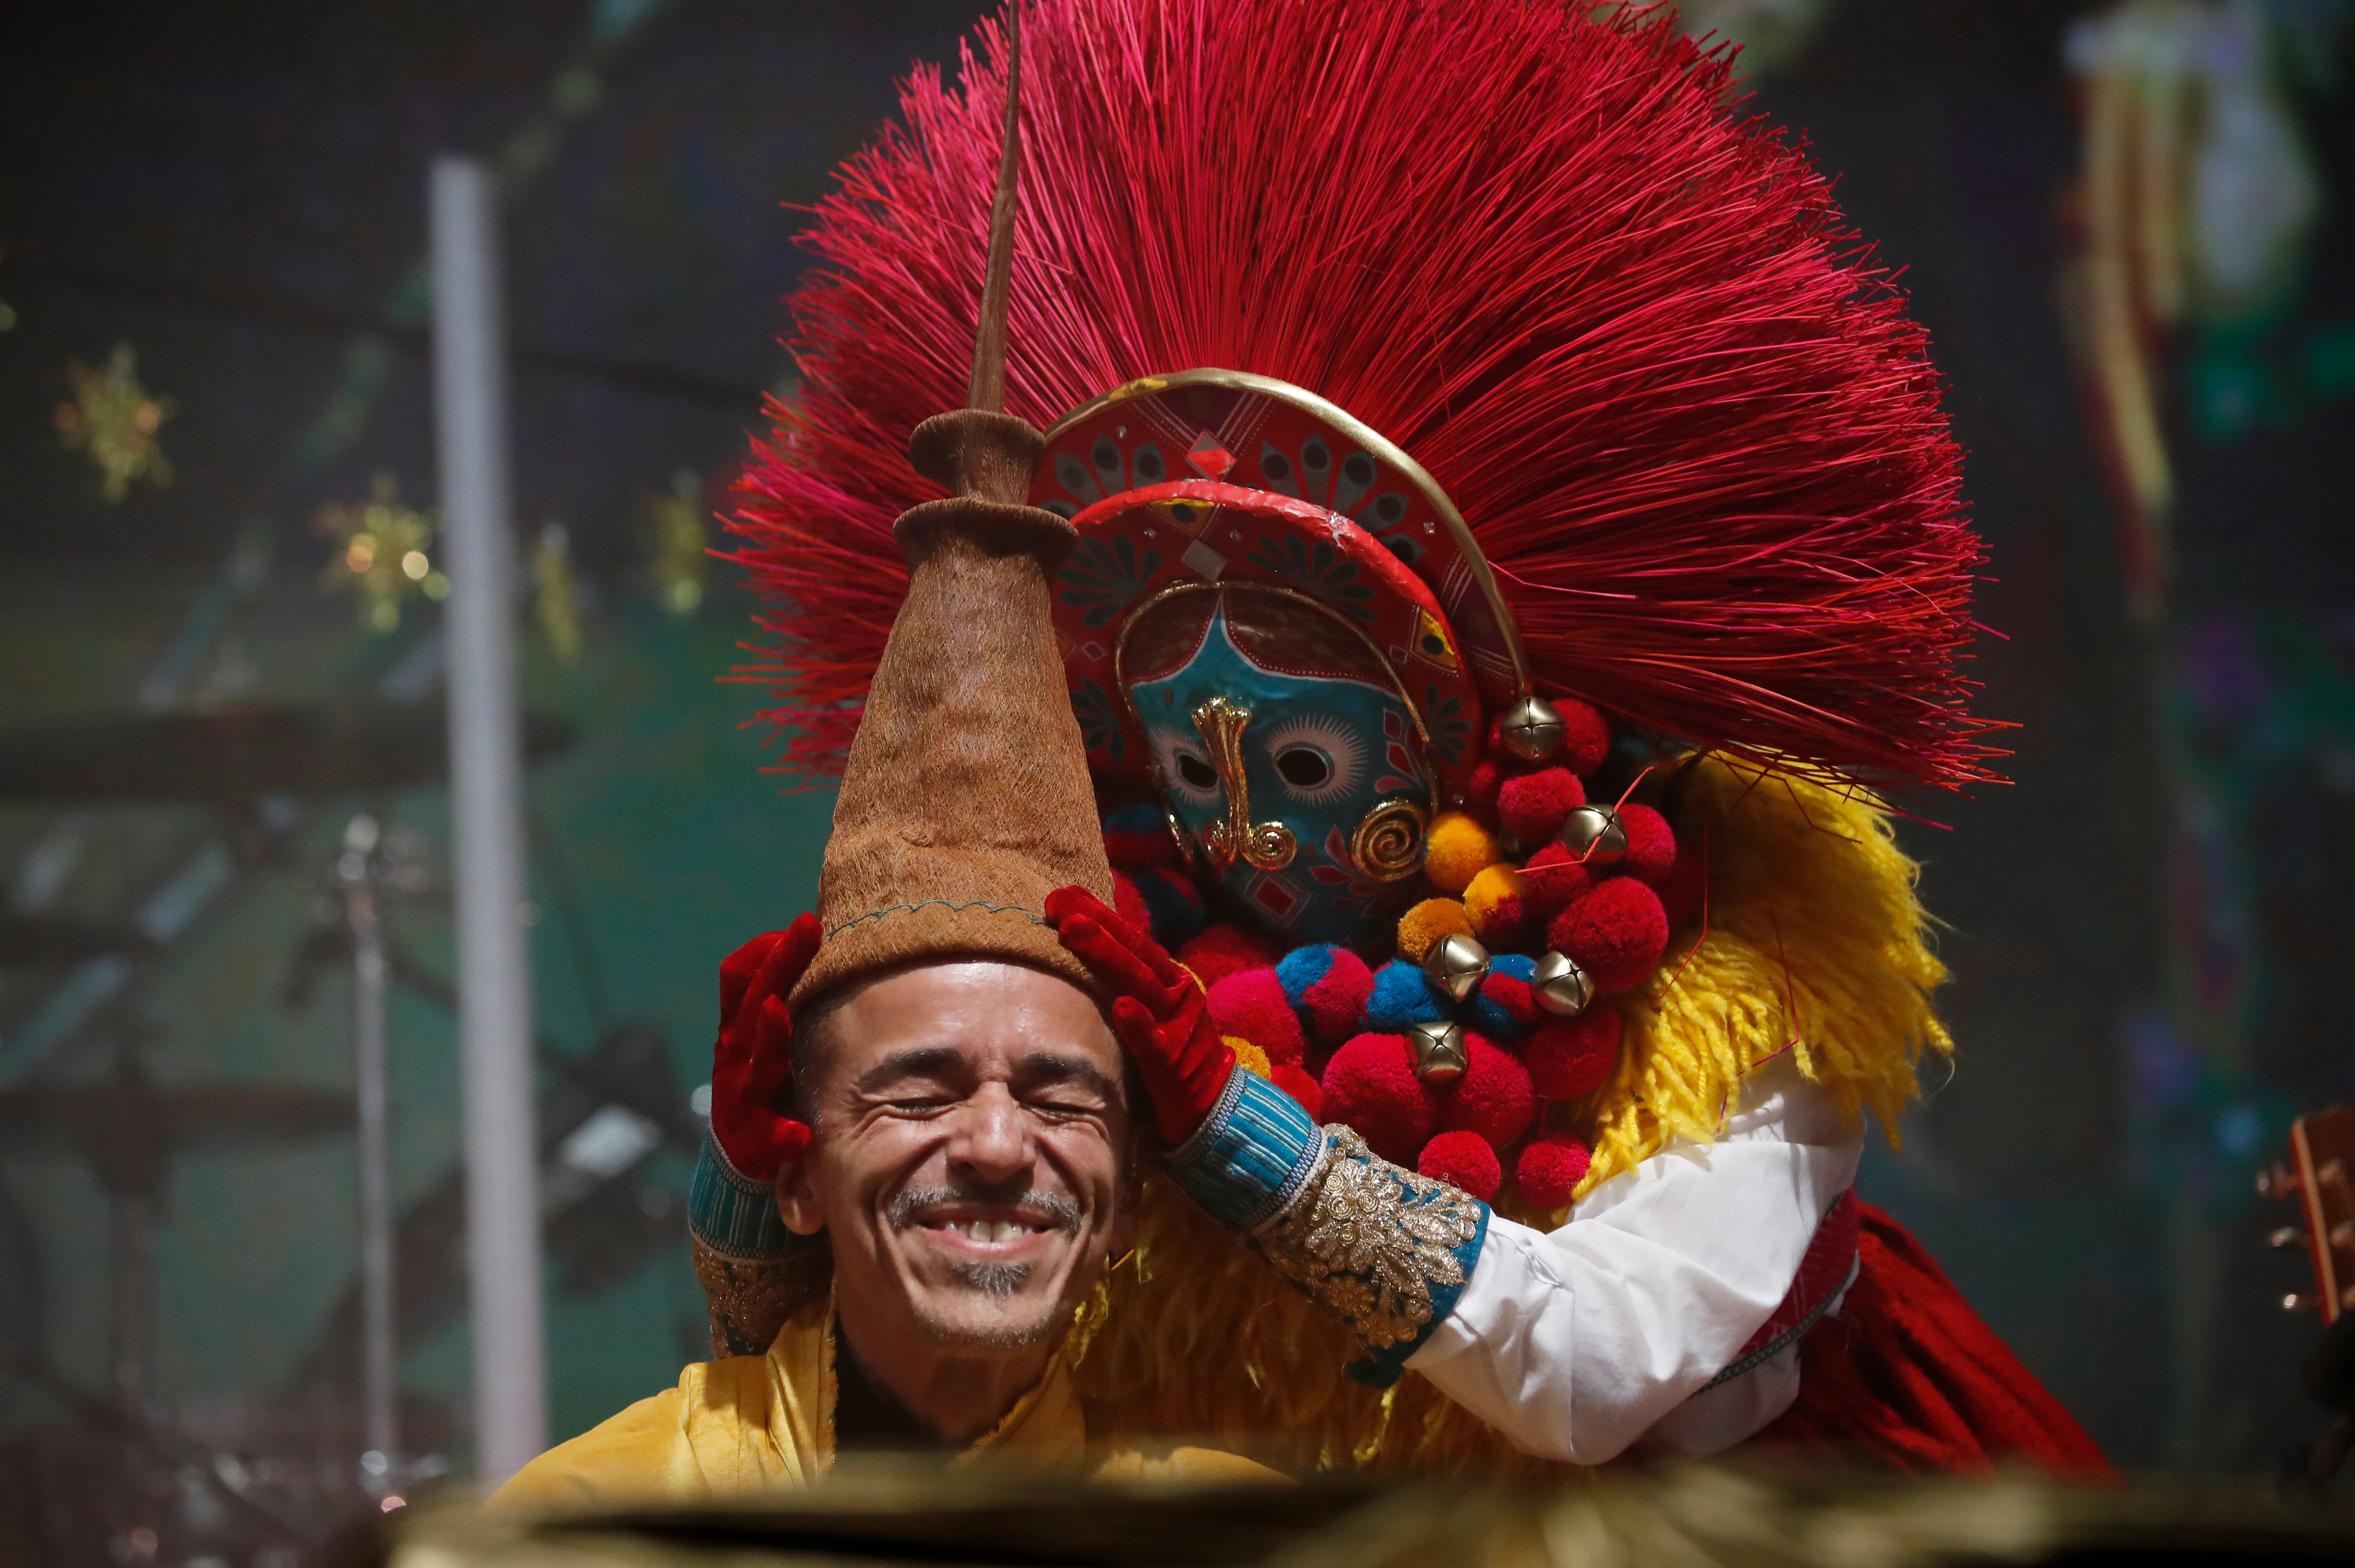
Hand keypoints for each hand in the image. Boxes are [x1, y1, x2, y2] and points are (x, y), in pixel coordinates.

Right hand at [710, 913, 823, 1178]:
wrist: (739, 1151)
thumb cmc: (766, 1081)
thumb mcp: (770, 1038)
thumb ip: (788, 997)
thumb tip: (826, 941)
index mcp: (741, 1027)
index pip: (741, 978)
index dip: (766, 949)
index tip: (803, 922)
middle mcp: (736, 1054)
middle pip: (755, 1003)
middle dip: (779, 965)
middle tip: (807, 927)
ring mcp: (739, 1097)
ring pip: (754, 1064)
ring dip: (767, 1036)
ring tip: (778, 1010)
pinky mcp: (750, 1142)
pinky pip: (764, 1138)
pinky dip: (780, 1136)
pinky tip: (799, 1136)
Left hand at [1044, 886, 1232, 1146]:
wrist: (1216, 1110)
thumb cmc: (1174, 1055)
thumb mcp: (1152, 1010)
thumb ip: (1125, 982)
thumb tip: (1084, 948)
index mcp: (1167, 980)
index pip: (1130, 940)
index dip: (1099, 914)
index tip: (1063, 893)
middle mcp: (1175, 996)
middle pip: (1133, 953)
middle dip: (1096, 924)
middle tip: (1059, 901)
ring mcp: (1179, 1029)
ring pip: (1141, 985)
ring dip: (1108, 957)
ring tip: (1075, 931)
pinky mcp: (1177, 1068)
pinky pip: (1156, 1045)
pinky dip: (1141, 1025)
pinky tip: (1123, 1008)